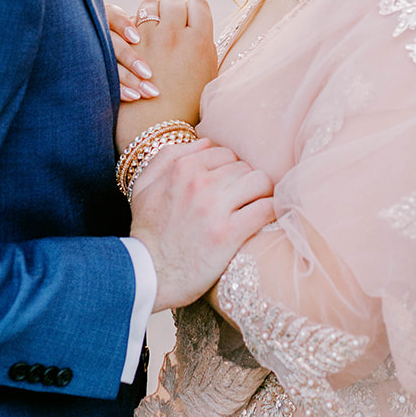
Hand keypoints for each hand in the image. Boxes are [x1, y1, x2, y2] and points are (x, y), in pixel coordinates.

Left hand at [114, 0, 217, 150]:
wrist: (156, 131)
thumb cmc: (185, 109)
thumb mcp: (207, 77)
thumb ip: (203, 47)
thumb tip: (197, 28)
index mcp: (200, 41)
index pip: (198, 3)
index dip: (193, 10)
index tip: (189, 22)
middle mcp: (175, 34)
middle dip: (171, 7)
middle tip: (170, 22)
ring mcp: (149, 38)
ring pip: (149, 5)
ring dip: (151, 14)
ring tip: (152, 30)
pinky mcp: (128, 47)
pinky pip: (130, 20)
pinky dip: (133, 26)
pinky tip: (137, 40)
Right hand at [129, 136, 275, 310]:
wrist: (147, 274)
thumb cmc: (148, 231)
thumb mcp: (143, 186)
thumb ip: (169, 156)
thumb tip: (205, 142)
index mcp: (181, 168)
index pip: (226, 153)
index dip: (230, 169)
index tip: (229, 186)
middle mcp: (199, 183)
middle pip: (245, 167)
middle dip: (245, 182)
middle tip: (241, 201)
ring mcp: (215, 208)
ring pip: (260, 182)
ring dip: (261, 195)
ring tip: (255, 208)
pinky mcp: (229, 233)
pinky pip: (266, 208)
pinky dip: (272, 211)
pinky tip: (265, 220)